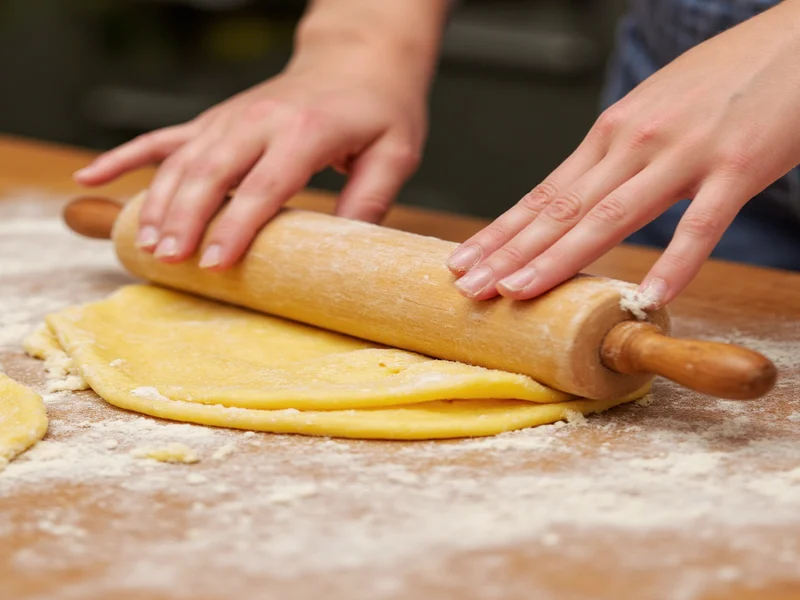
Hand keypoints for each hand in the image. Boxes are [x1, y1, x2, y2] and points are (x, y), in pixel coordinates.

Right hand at [75, 34, 429, 268]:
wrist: (358, 60)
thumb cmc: (380, 109)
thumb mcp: (396, 153)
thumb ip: (372, 198)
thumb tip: (349, 247)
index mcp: (306, 131)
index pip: (265, 185)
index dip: (238, 227)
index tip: (216, 264)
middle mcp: (260, 120)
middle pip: (211, 172)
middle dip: (187, 219)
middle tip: (171, 260)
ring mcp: (232, 116)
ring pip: (182, 159)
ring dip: (160, 201)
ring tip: (146, 244)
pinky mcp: (218, 118)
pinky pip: (164, 136)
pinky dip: (126, 155)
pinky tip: (91, 175)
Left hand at [447, 0, 799, 306]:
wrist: (797, 38)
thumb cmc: (724, 78)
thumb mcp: (652, 111)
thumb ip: (615, 155)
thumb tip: (578, 197)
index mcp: (611, 132)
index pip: (544, 193)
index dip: (502, 232)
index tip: (465, 261)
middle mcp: (635, 142)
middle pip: (561, 209)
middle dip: (509, 252)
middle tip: (469, 286)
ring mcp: (684, 153)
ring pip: (610, 216)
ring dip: (560, 259)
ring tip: (519, 292)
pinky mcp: (738, 165)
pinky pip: (701, 223)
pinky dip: (675, 261)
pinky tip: (649, 296)